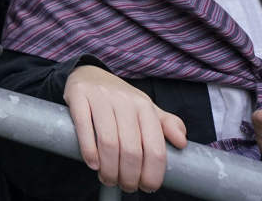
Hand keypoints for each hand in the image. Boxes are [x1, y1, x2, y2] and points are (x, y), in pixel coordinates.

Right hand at [63, 65, 186, 193]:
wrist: (88, 74)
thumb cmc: (120, 99)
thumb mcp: (146, 109)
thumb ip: (166, 125)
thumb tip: (182, 143)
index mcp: (145, 106)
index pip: (154, 148)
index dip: (152, 173)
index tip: (147, 187)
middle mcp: (125, 101)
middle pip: (131, 149)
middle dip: (129, 176)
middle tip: (125, 186)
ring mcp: (101, 98)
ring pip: (108, 142)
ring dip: (109, 169)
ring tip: (108, 179)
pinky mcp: (79, 97)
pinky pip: (84, 128)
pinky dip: (89, 151)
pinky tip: (93, 164)